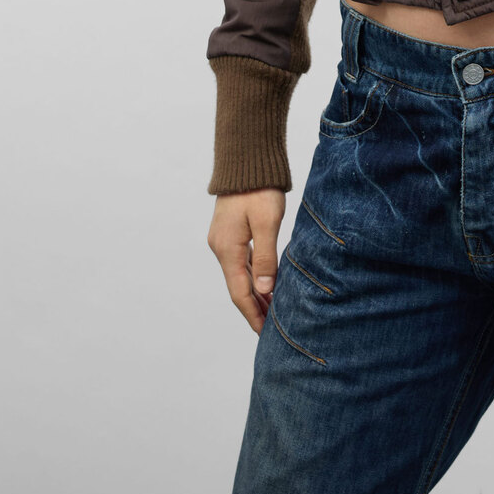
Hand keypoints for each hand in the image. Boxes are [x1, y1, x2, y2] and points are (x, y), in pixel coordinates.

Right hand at [207, 188, 285, 333]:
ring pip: (240, 275)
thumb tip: (263, 291)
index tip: (264, 333)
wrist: (247, 159)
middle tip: (271, 329)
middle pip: (238, 287)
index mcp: (227, 249)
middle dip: (254, 309)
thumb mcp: (267, 222)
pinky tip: (266, 283)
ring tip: (272, 311)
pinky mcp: (231, 232)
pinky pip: (243, 262)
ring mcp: (224, 240)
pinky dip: (254, 276)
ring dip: (255, 293)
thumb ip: (266, 258)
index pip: (240, 292)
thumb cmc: (259, 188)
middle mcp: (221, 248)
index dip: (252, 314)